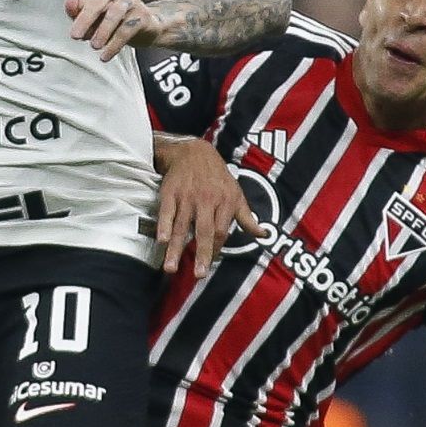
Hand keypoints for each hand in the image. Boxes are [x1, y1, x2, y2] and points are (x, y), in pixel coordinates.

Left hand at [66, 0, 160, 61]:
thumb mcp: (91, 19)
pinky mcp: (143, 16)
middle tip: (76, 36)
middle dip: (85, 19)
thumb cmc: (113, 21)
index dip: (79, 9)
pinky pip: (127, 29)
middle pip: (99, 0)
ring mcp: (132, 0)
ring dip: (102, 30)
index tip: (74, 29)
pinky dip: (115, 44)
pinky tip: (107, 54)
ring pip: (115, 12)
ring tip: (94, 46)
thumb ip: (77, 11)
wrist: (145, 29)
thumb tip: (70, 3)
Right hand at [155, 135, 262, 277]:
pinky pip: (166, 212)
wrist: (193, 151)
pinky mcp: (170, 192)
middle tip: (199, 274)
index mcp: (225, 202)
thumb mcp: (236, 194)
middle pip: (205, 231)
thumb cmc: (217, 177)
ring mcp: (187, 196)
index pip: (222, 231)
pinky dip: (163, 225)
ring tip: (170, 268)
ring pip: (182, 226)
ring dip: (176, 248)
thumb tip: (265, 235)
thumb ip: (247, 218)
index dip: (216, 249)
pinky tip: (161, 240)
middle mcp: (207, 200)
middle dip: (202, 253)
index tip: (208, 266)